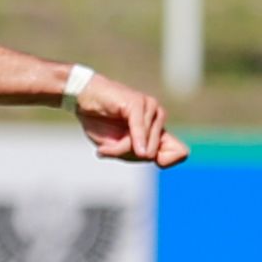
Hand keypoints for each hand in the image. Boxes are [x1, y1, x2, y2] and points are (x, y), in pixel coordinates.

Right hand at [72, 72, 186, 167]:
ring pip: (146, 145)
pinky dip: (130, 140)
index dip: (168, 161)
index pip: (180, 151)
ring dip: (121, 149)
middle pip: (153, 153)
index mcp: (156, 131)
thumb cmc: (99, 122)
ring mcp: (150, 107)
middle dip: (131, 157)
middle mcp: (157, 117)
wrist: (81, 99)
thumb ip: (134, 154)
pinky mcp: (137, 102)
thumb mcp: (118, 147)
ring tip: (104, 145)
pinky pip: (139, 129)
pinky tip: (110, 148)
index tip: (154, 162)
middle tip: (110, 150)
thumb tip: (146, 154)